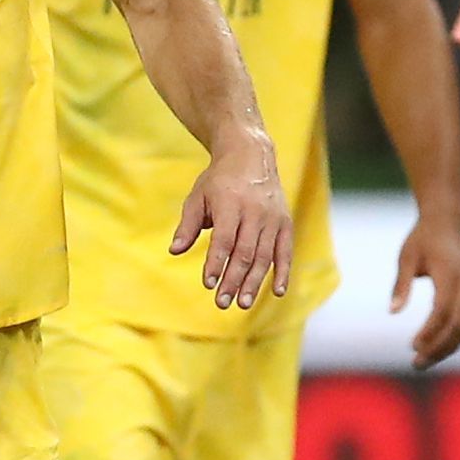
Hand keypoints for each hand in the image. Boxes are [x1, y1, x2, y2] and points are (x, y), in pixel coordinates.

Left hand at [167, 135, 293, 310]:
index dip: (216, 263)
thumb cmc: (218, 180)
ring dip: (253, 282)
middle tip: (222, 302)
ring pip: (264, 256)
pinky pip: (285, 251)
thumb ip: (188, 225)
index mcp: (230, 204)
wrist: (250, 156)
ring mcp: (272, 218)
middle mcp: (254, 212)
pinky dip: (283, 272)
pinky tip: (277, 292)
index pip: (223, 240)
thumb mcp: (198, 197)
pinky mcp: (285, 223)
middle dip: (233, 280)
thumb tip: (174, 250)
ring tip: (242, 303)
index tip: (208, 283)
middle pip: (244, 253)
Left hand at [394, 213, 459, 370]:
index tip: (412, 346)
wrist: (447, 224)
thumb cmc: (422, 240)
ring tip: (423, 362)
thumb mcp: (406, 257)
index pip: (443, 310)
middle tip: (416, 363)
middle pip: (459, 325)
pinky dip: (454, 340)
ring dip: (447, 348)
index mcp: (450, 273)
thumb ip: (401, 284)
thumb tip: (393, 312)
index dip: (430, 331)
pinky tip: (436, 350)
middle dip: (439, 347)